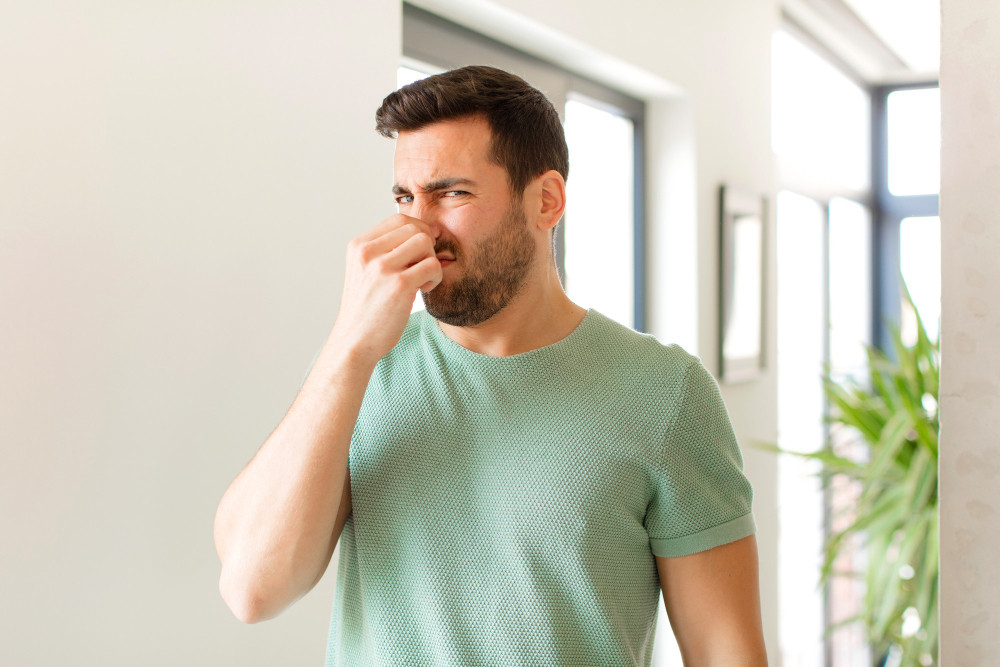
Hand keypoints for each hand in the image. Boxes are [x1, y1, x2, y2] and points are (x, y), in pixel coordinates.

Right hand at [329, 214, 441, 363]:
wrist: (355, 340)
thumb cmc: (366, 308)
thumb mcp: (364, 270)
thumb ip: (383, 250)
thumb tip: (421, 230)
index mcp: (358, 246)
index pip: (398, 218)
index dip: (418, 229)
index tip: (421, 250)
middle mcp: (367, 252)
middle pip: (414, 227)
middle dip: (426, 246)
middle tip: (421, 267)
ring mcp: (383, 267)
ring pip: (425, 243)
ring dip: (431, 260)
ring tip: (422, 278)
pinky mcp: (399, 285)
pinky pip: (433, 265)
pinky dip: (435, 277)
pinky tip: (424, 289)